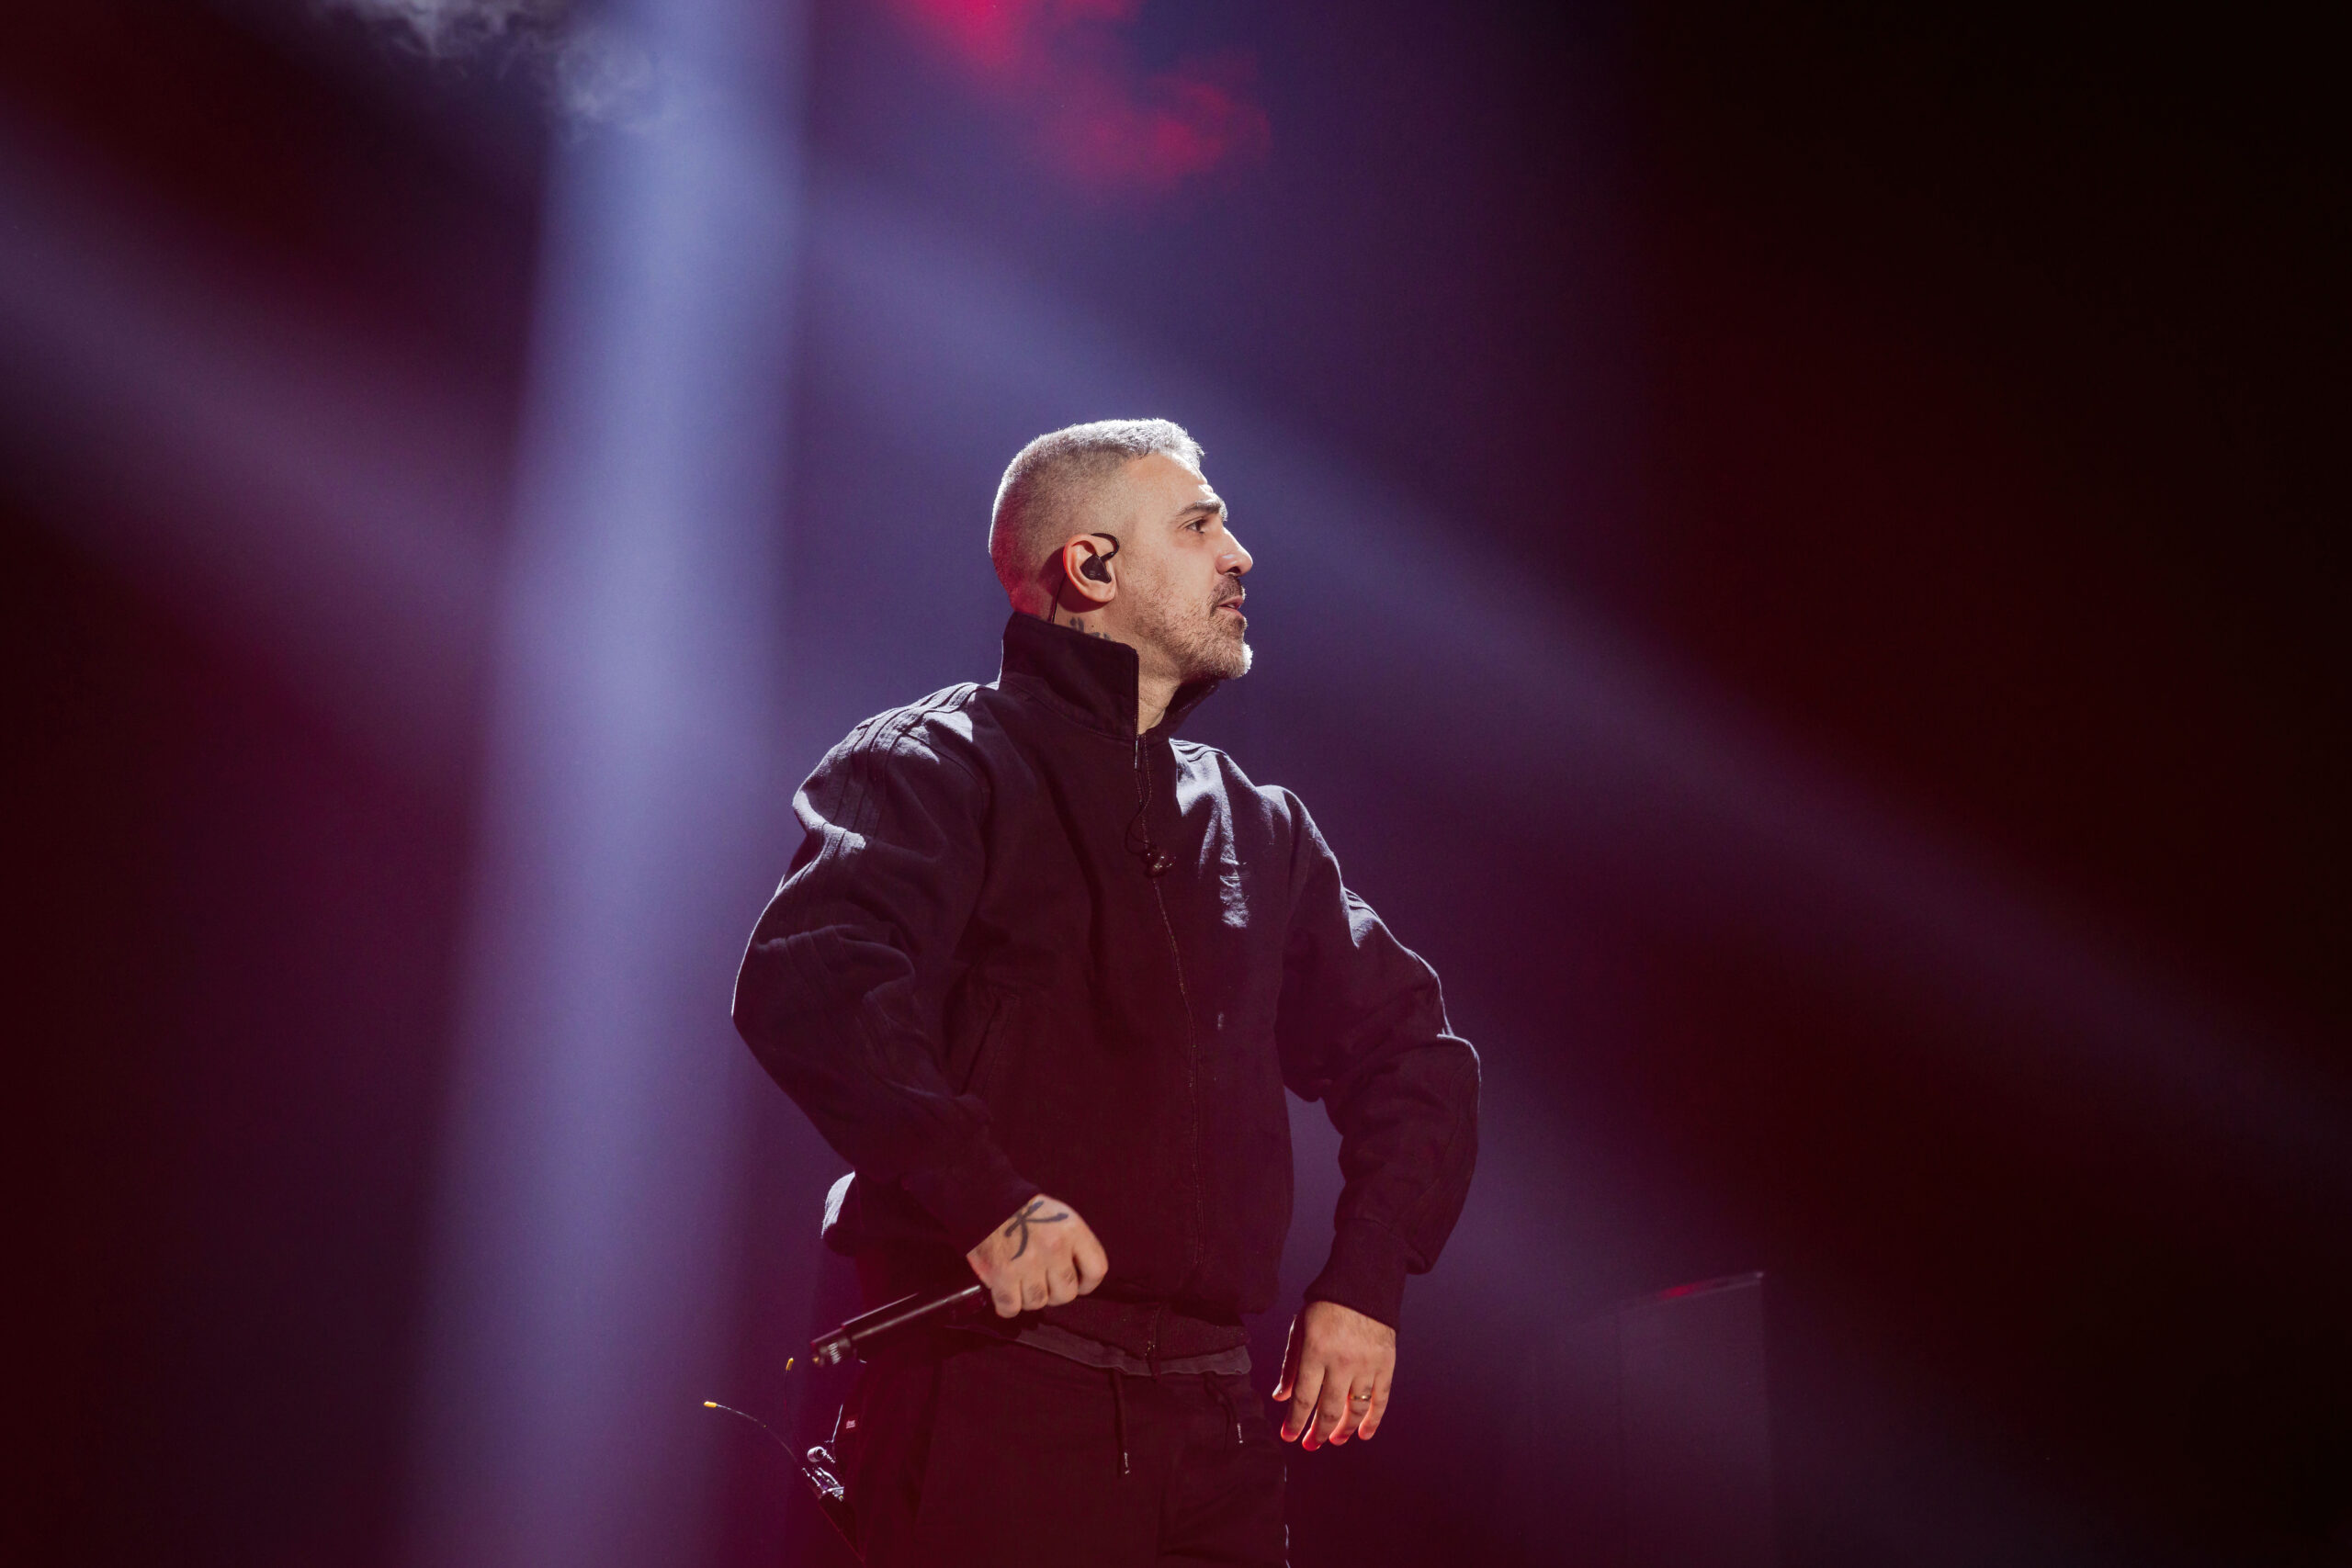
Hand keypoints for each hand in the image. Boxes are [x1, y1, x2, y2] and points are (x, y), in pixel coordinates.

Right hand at [965, 1195, 1108, 1317]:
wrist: (987, 1200)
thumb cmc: (1024, 1211)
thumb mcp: (1059, 1216)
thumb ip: (1073, 1243)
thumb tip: (1078, 1274)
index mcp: (1071, 1231)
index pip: (1096, 1269)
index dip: (1087, 1283)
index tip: (1078, 1284)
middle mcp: (1053, 1248)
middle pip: (1066, 1294)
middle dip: (1054, 1293)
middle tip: (1042, 1283)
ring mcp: (1028, 1263)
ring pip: (1038, 1302)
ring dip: (1029, 1298)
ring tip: (1021, 1284)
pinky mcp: (1002, 1275)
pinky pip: (1011, 1307)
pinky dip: (1007, 1306)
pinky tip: (1006, 1294)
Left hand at [1273, 1300, 1395, 1449]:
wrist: (1363, 1287)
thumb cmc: (1326, 1308)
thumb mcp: (1300, 1330)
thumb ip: (1291, 1366)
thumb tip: (1281, 1398)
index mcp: (1316, 1351)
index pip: (1304, 1397)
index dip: (1295, 1421)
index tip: (1289, 1436)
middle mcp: (1342, 1361)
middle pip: (1328, 1409)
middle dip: (1317, 1433)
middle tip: (1310, 1445)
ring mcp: (1367, 1365)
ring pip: (1355, 1409)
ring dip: (1344, 1430)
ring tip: (1334, 1439)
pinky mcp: (1386, 1365)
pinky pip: (1380, 1400)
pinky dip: (1373, 1421)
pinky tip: (1364, 1434)